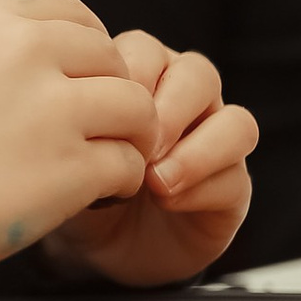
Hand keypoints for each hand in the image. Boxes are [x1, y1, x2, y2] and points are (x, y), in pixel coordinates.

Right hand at [0, 0, 166, 300]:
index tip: (82, 77)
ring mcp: (52, 110)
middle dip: (112, 92)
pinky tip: (96, 195)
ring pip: (135, 107)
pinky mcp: (70, 168)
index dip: (88, 46)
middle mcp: (25, 53)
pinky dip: (120, 181)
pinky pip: (127, 163)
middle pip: (111, 56)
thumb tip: (36, 73)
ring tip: (106, 161)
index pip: (69, 11)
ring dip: (129, 136)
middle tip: (100, 129)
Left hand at [42, 32, 255, 288]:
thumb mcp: (64, 155)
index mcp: (139, 79)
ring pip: (234, 120)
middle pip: (198, 75)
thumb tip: (76, 109)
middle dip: (168, 110)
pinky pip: (236, 173)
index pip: (147, 51)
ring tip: (156, 179)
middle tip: (138, 147)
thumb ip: (75, 126)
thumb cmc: (79, 190)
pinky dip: (203, 185)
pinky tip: (168, 200)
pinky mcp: (233, 185)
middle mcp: (183, 102)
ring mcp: (213, 142)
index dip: (129, 77)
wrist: (97, 249)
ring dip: (195, 149)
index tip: (100, 111)